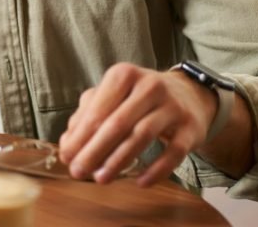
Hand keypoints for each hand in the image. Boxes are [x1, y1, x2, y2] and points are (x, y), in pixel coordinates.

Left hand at [58, 62, 216, 185]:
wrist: (189, 94)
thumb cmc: (140, 98)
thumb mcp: (115, 95)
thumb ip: (88, 115)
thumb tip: (67, 144)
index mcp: (124, 75)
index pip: (98, 108)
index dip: (80, 134)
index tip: (66, 156)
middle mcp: (149, 85)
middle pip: (117, 122)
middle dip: (94, 150)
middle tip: (78, 172)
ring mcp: (172, 106)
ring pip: (142, 135)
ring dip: (119, 160)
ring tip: (101, 179)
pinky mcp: (190, 127)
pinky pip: (173, 152)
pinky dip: (156, 169)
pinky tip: (140, 182)